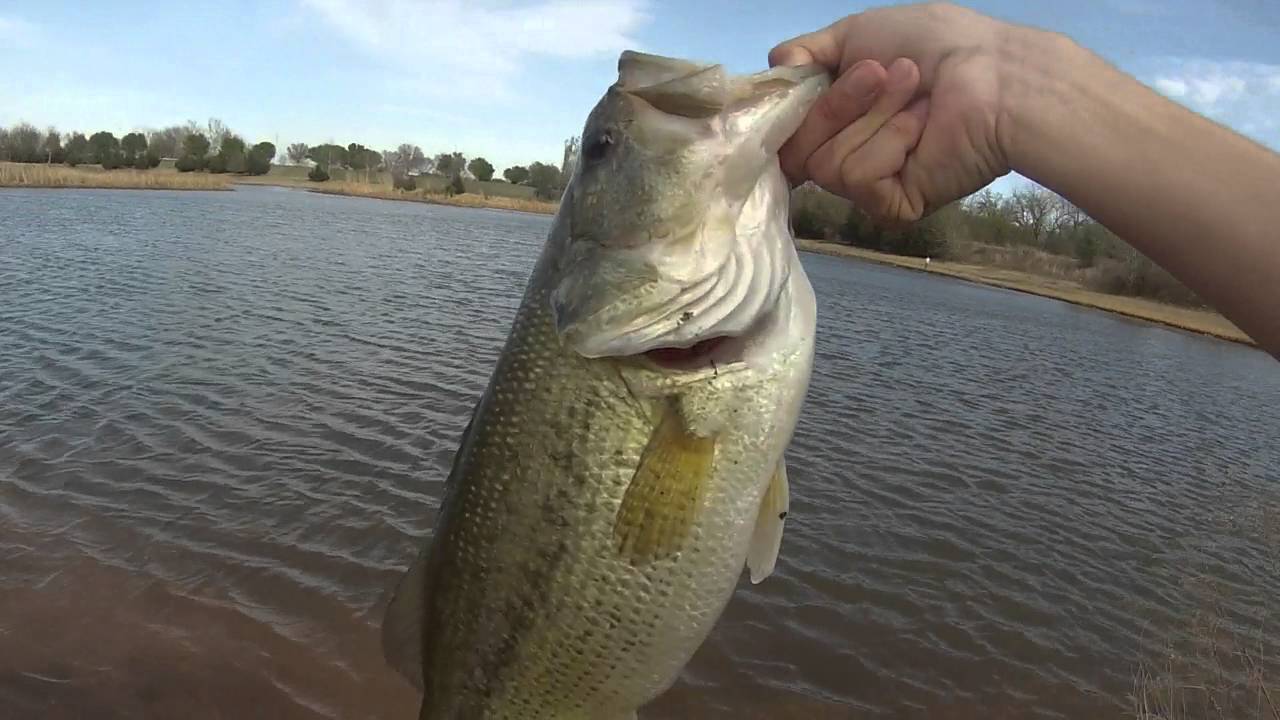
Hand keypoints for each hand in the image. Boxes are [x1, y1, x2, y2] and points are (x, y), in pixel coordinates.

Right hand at [769, 2, 1014, 222]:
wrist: (992, 74)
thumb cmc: (934, 45)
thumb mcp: (856, 32)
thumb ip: (805, 52)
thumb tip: (777, 69)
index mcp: (837, 116)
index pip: (784, 134)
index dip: (786, 115)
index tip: (799, 86)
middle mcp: (846, 152)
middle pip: (795, 151)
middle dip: (836, 104)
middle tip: (880, 74)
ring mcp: (868, 184)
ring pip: (825, 163)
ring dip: (871, 117)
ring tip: (916, 98)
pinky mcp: (889, 204)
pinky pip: (856, 177)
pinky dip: (889, 143)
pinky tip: (922, 131)